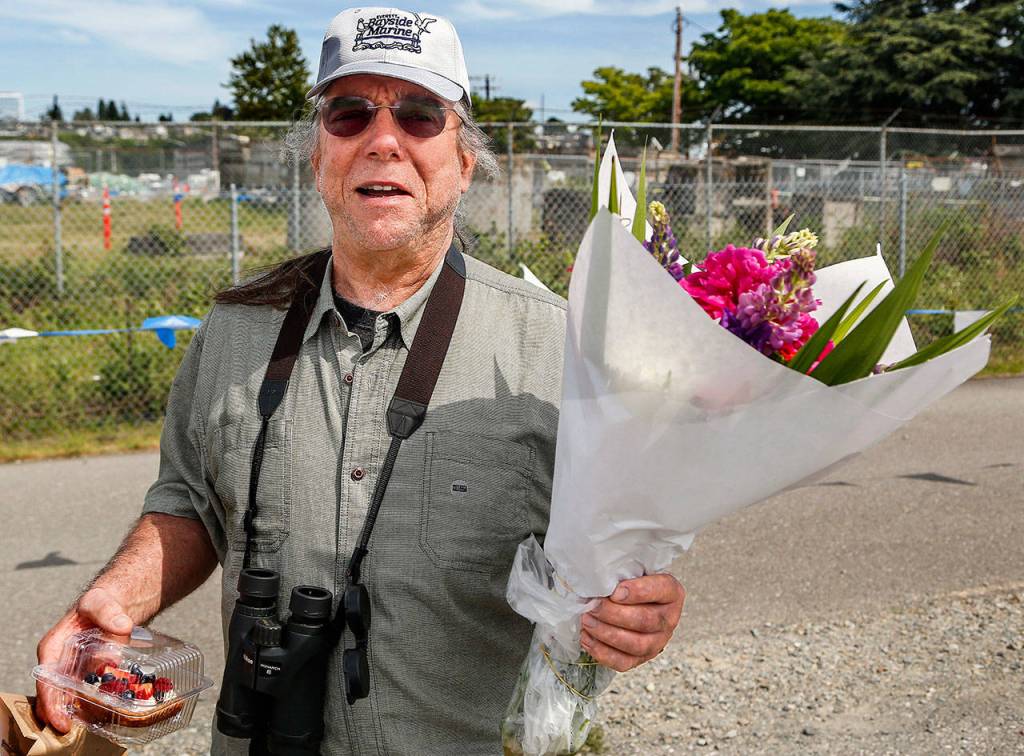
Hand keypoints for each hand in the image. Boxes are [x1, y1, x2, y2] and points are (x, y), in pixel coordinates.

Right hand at [35, 587, 133, 731]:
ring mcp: (74, 668)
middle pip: (54, 692)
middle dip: (59, 712)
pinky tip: (102, 712)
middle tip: (69, 728)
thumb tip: (123, 627)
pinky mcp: (90, 672)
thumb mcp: (101, 602)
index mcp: (54, 647)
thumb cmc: (100, 603)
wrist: (114, 603)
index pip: (45, 678)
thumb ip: (110, 613)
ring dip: (76, 710)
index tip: (57, 718)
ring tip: (88, 723)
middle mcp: (60, 661)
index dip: (50, 700)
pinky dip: (91, 702)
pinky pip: (87, 690)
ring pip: (70, 695)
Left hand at [579, 573, 684, 672]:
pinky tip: (587, 638)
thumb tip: (602, 580)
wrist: (629, 603)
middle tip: (594, 606)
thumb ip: (623, 573)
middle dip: (614, 614)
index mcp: (671, 593)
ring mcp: (657, 642)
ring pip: (635, 644)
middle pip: (646, 620)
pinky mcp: (641, 659)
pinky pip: (623, 662)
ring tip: (587, 621)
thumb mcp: (631, 571)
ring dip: (607, 633)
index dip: (638, 592)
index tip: (615, 591)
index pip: (661, 590)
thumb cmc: (628, 584)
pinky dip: (602, 652)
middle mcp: (669, 619)